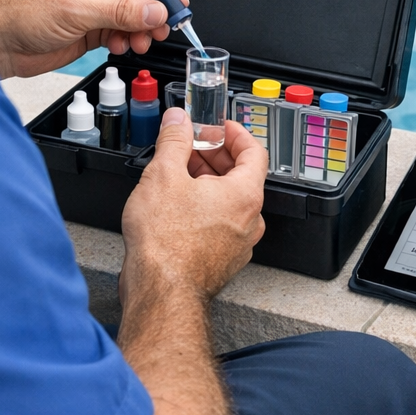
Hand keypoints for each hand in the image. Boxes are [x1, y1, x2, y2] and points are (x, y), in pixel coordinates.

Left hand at [0, 0, 186, 78]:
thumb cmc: (22, 13)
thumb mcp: (77, 10)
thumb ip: (122, 12)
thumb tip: (157, 11)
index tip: (177, 2)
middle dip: (154, 10)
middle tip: (164, 29)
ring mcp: (97, 2)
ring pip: (136, 12)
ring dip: (142, 28)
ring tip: (140, 42)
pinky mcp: (94, 25)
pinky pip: (124, 29)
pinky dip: (128, 39)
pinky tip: (121, 46)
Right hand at [119, 110, 266, 307]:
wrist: (160, 294)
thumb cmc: (167, 244)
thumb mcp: (163, 175)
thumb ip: (174, 140)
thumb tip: (178, 121)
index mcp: (245, 195)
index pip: (255, 151)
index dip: (235, 133)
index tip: (219, 126)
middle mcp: (250, 220)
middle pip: (242, 176)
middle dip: (216, 156)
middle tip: (193, 145)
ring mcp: (238, 243)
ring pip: (229, 202)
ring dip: (208, 182)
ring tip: (179, 174)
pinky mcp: (222, 260)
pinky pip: (220, 224)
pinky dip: (204, 207)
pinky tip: (176, 205)